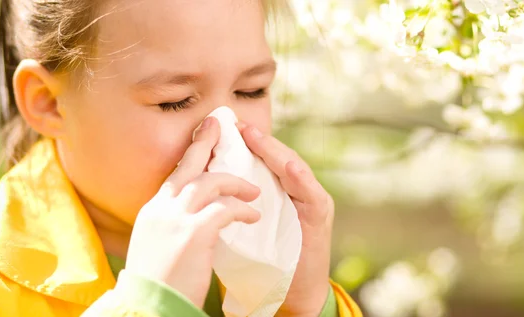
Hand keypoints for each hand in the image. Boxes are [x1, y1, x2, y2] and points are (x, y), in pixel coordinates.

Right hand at [125, 117, 260, 306]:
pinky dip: (242, 209)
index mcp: (153, 211)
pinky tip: (253, 215)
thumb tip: (182, 218)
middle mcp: (161, 208)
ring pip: (210, 182)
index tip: (203, 139)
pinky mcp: (194, 233)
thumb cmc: (155, 283)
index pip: (175, 176)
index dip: (191, 157)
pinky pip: (225, 209)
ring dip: (236, 183)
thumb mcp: (155, 246)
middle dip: (206, 142)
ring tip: (254, 191)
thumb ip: (167, 225)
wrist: (148, 307)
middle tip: (222, 126)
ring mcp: (176, 218)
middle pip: (188, 165)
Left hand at [237, 122, 333, 316]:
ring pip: (294, 168)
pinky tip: (290, 167)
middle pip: (277, 159)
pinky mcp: (319, 217)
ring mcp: (311, 201)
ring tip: (256, 137)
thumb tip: (203, 186)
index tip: (224, 130)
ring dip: (275, 152)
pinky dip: (301, 178)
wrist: (291, 293)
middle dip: (258, 141)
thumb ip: (235, 204)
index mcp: (278, 191)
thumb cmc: (267, 259)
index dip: (244, 145)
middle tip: (237, 126)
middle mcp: (297, 191)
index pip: (262, 161)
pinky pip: (311, 193)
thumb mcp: (247, 226)